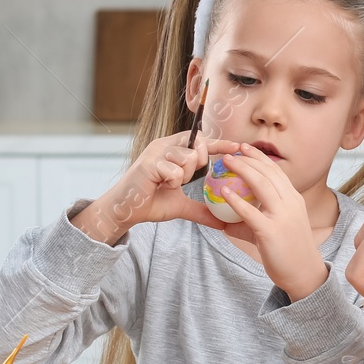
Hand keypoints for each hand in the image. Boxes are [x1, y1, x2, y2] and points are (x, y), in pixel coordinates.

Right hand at [73, 131, 241, 244]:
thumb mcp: (181, 205)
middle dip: (198, 164)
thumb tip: (221, 223)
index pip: (201, 140)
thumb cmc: (150, 203)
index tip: (238, 147)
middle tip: (185, 178)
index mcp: (173, 149)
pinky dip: (172, 181)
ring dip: (183, 176)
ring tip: (169, 183)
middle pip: (198, 145)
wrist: (126, 211)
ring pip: (187, 157)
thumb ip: (201, 209)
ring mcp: (155, 152)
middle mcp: (164, 145)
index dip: (220, 143)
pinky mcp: (148, 162)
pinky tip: (160, 185)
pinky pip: (174, 170)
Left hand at [211, 144, 327, 299]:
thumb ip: (252, 221)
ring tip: (226, 161)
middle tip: (232, 149)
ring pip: (261, 185)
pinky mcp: (271, 231)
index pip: (276, 171)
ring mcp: (282, 216)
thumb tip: (224, 219)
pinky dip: (236, 200)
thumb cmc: (288, 251)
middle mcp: (290, 203)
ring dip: (242, 169)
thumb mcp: (275, 228)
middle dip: (249, 157)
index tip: (245, 147)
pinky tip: (223, 191)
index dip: (260, 157)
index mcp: (294, 199)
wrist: (304, 273)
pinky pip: (250, 212)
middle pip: (268, 172)